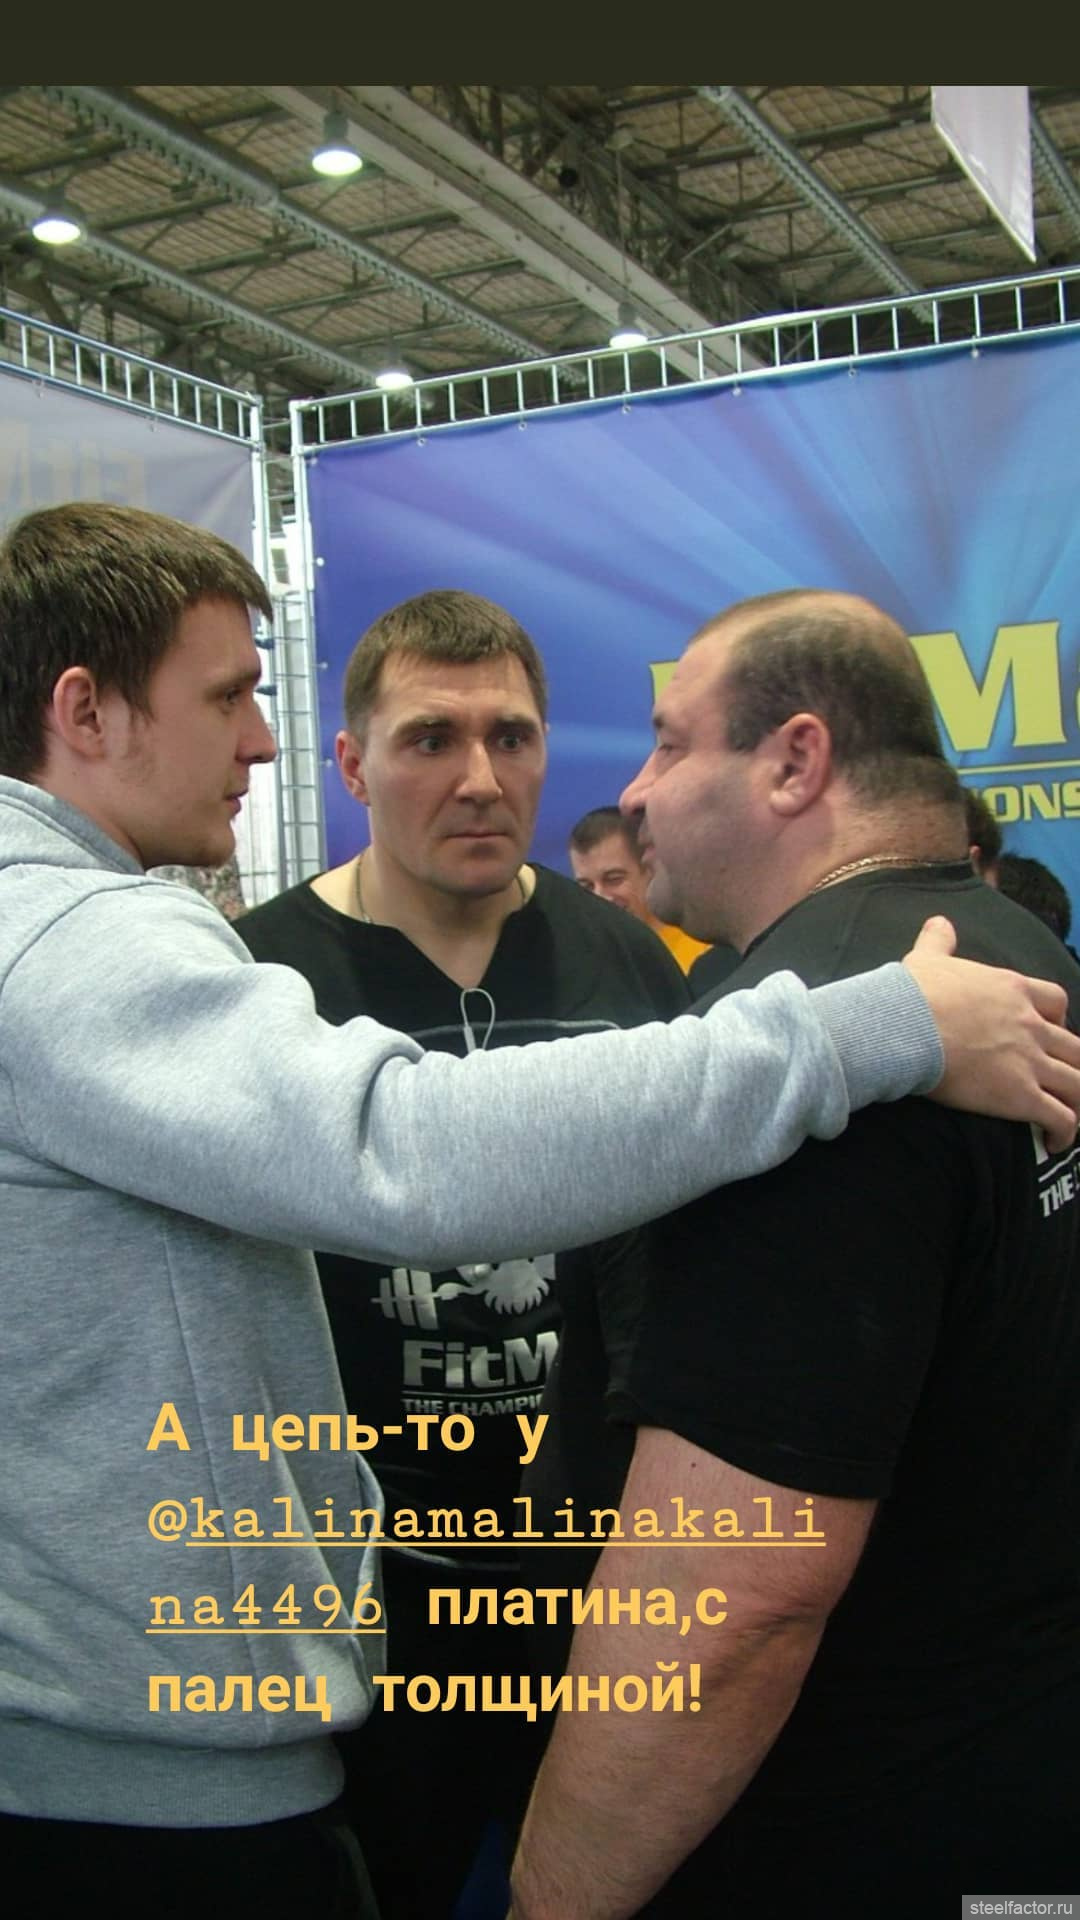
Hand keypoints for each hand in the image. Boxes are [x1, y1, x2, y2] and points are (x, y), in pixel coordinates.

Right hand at [903, 916, 1079, 1150]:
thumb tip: (938, 922)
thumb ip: (939, 941)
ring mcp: (1031, 1061)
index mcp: (1014, 990)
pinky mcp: (1021, 1095)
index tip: (1049, 1033)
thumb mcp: (929, 958)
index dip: (1059, 1021)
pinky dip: (1066, 1131)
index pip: (1057, 1002)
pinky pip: (1061, 1116)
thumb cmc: (915, 993)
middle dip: (1075, 1064)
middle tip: (1063, 1079)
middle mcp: (1032, 1025)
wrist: (908, 1025)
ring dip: (1078, 1100)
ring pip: (1078, 1083)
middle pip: (1076, 1047)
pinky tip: (1055, 1142)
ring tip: (1072, 1116)